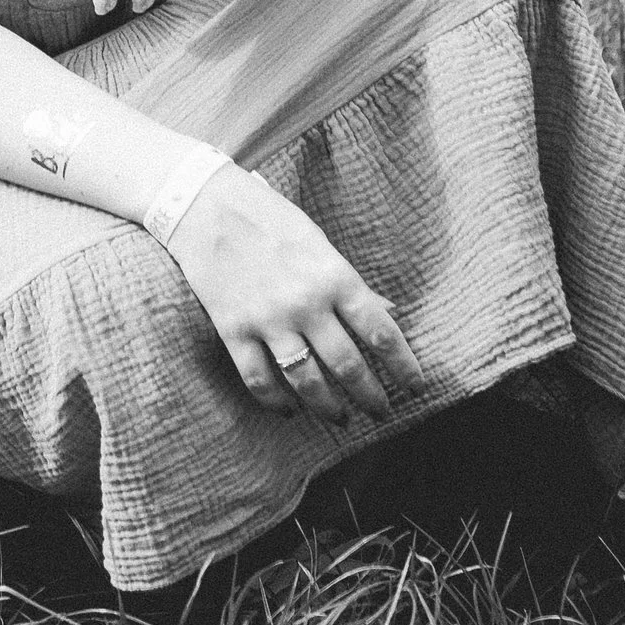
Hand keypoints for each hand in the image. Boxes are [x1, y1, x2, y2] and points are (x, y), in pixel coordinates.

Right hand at [164, 163, 420, 424]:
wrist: (206, 205)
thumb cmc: (271, 219)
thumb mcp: (320, 243)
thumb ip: (352, 285)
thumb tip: (390, 314)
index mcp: (333, 275)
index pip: (380, 331)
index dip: (403, 365)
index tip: (417, 386)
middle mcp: (305, 302)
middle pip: (347, 365)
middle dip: (371, 396)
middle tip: (382, 413)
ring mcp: (268, 319)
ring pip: (306, 381)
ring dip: (328, 408)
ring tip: (341, 419)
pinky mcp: (234, 330)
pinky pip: (259, 380)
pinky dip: (276, 402)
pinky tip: (290, 411)